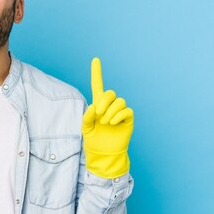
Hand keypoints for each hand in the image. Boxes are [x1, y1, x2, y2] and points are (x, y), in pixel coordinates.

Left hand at [81, 58, 133, 178]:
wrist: (104, 153)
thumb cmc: (94, 140)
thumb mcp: (85, 128)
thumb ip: (87, 116)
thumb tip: (94, 106)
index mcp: (98, 105)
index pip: (98, 85)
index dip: (97, 73)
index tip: (95, 59)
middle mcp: (110, 106)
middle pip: (110, 93)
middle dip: (104, 101)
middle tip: (98, 114)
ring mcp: (120, 112)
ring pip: (119, 102)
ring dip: (110, 111)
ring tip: (105, 122)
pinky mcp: (128, 119)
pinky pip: (126, 111)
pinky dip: (118, 115)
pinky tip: (112, 123)